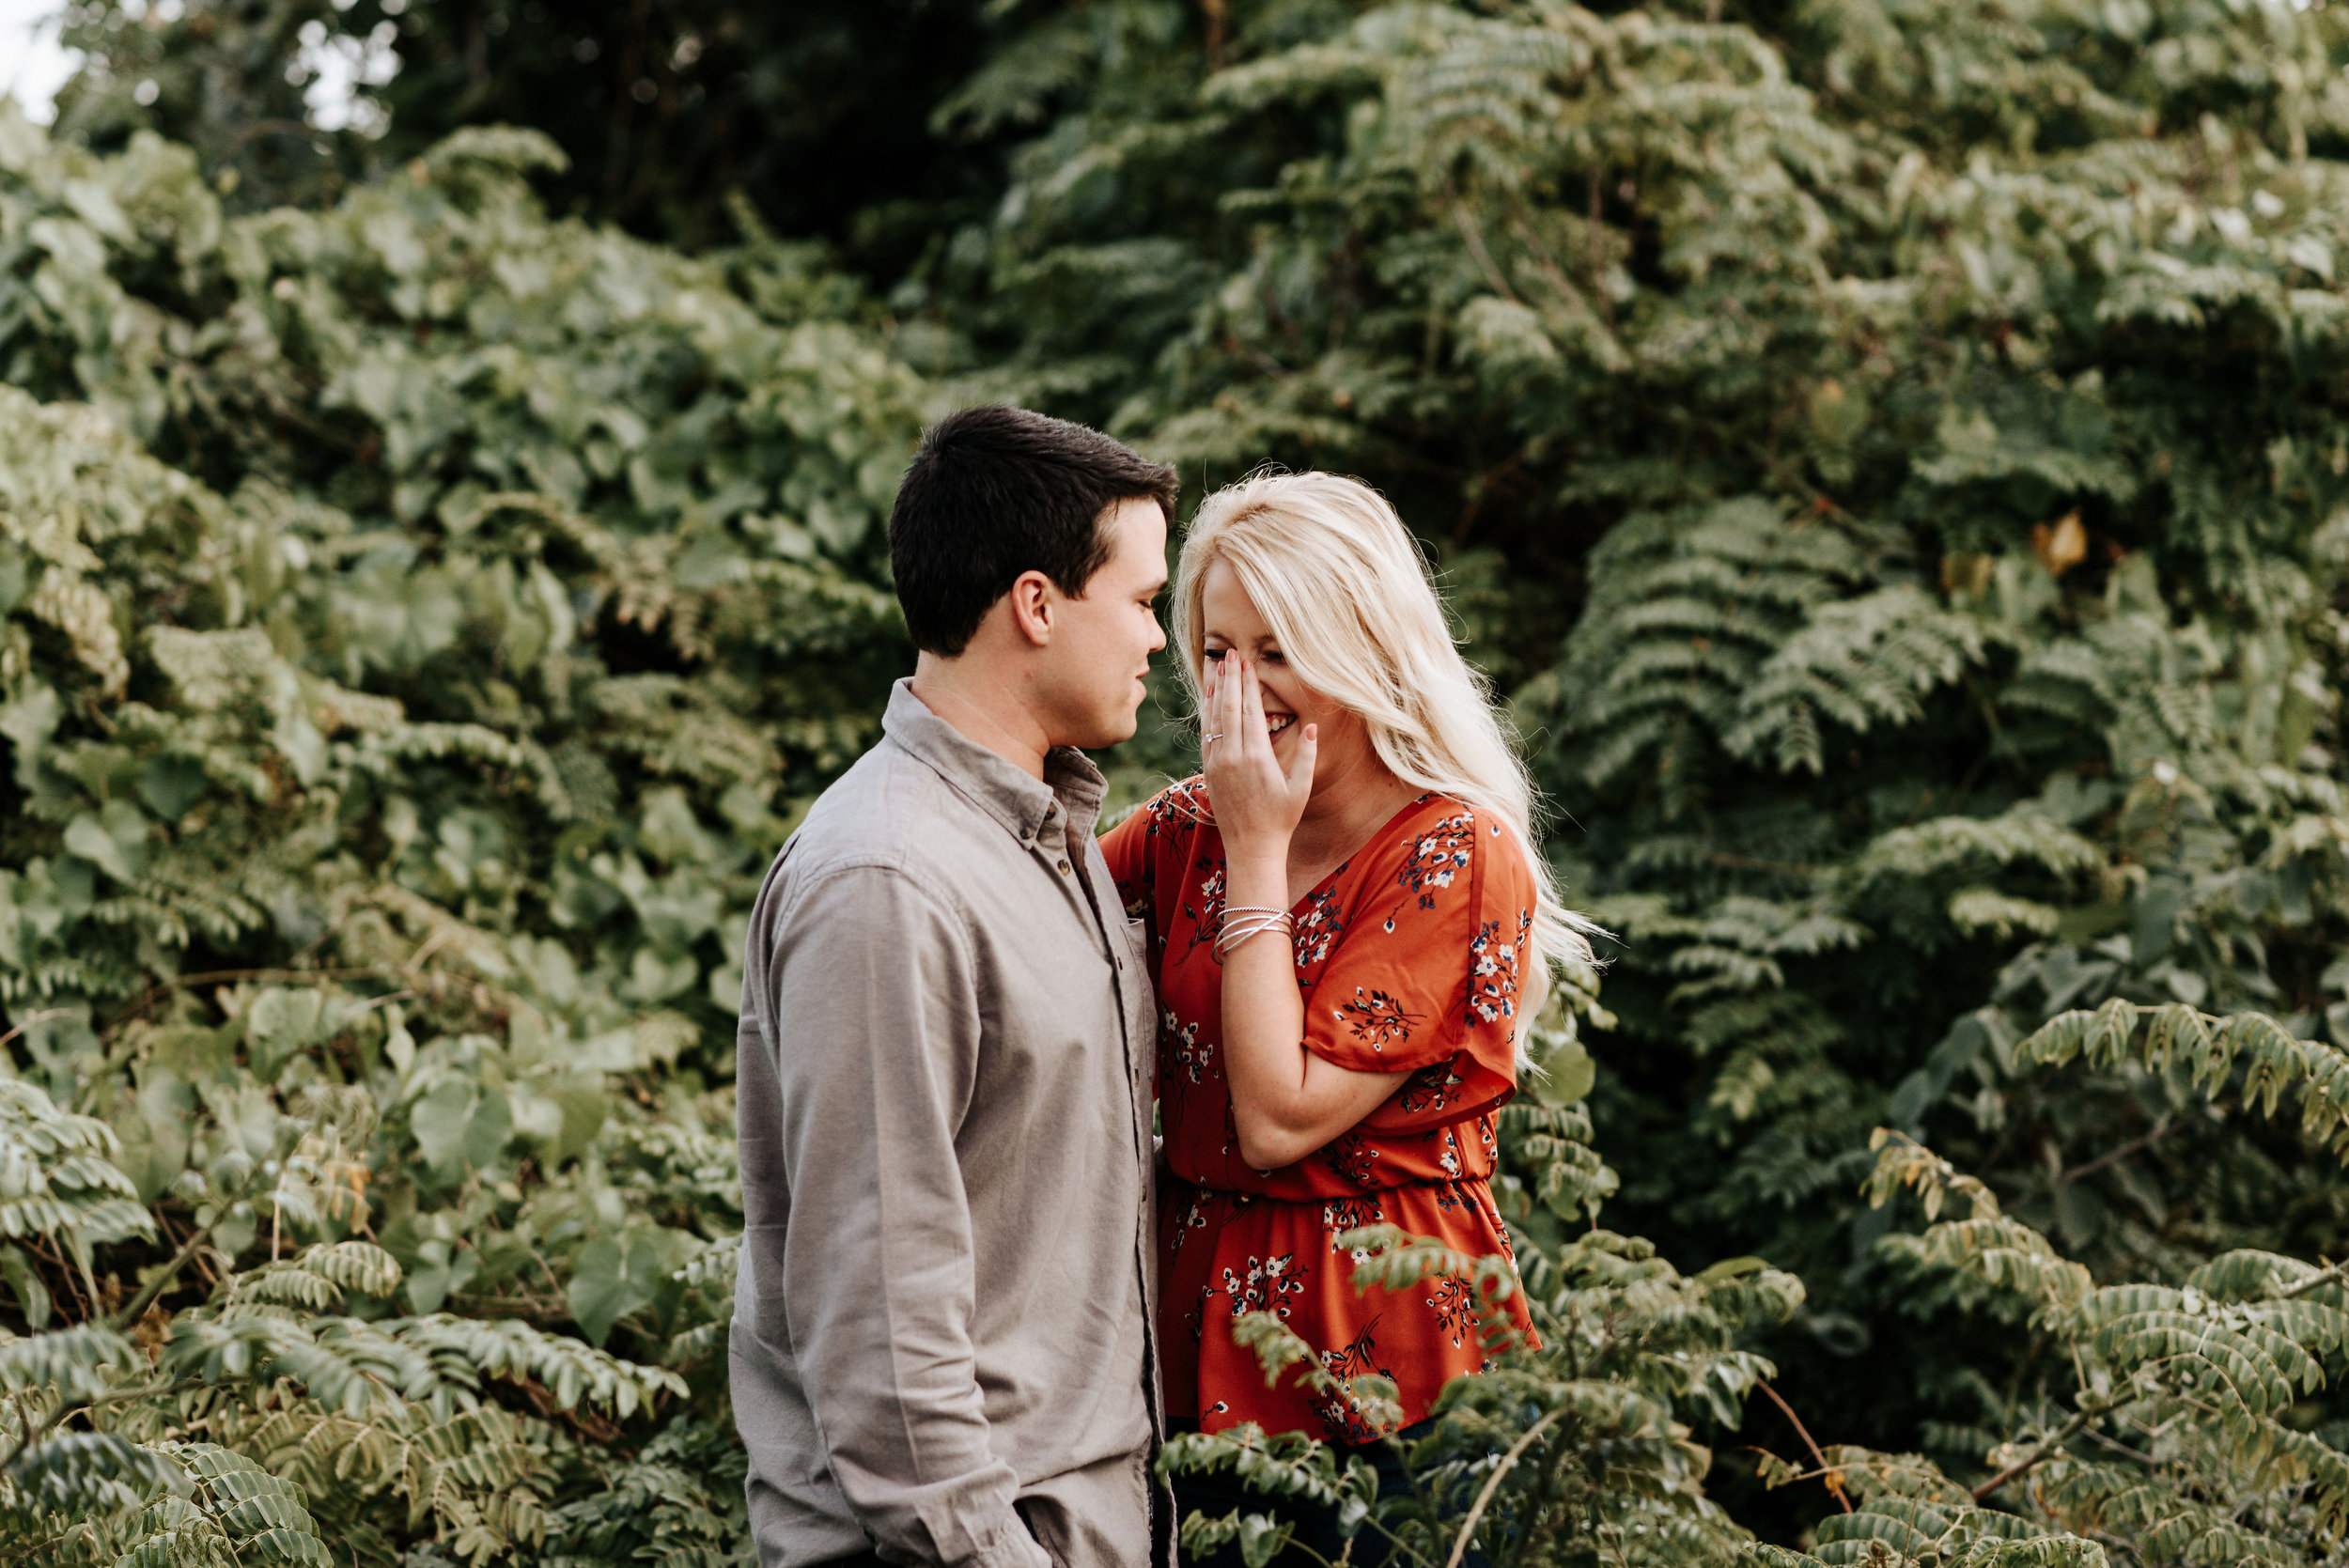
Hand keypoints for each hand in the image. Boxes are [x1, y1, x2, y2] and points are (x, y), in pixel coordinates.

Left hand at [1201, 654, 1316, 861]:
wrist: (1251, 847)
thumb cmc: (1281, 819)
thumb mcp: (1301, 789)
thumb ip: (1306, 756)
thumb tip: (1310, 726)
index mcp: (1258, 758)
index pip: (1251, 710)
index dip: (1249, 684)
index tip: (1248, 663)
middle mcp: (1233, 757)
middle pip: (1229, 708)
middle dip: (1230, 679)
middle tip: (1231, 654)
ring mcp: (1218, 764)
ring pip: (1213, 719)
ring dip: (1215, 691)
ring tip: (1216, 667)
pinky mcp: (1209, 772)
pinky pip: (1206, 736)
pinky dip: (1207, 714)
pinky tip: (1209, 700)